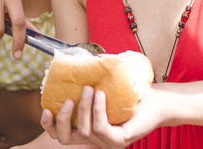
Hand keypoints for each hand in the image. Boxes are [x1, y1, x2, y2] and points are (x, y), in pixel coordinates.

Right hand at [42, 86, 165, 147]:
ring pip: (84, 130)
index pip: (60, 135)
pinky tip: (101, 95)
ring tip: (90, 88)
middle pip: (64, 139)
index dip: (49, 125)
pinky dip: (97, 110)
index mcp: (86, 130)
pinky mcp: (118, 141)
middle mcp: (94, 141)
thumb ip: (85, 82)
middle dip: (62, 119)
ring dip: (84, 107)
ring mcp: (106, 143)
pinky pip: (100, 128)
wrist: (156, 99)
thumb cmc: (129, 92)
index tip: (46, 108)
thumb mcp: (101, 86)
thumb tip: (69, 62)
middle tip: (68, 100)